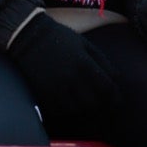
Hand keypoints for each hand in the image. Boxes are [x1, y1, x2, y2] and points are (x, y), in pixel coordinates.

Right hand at [6, 13, 119, 132]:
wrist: (28, 37)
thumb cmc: (61, 37)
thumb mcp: (85, 44)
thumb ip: (102, 61)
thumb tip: (117, 77)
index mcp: (85, 64)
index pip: (106, 88)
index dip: (115, 95)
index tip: (117, 98)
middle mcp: (71, 79)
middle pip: (93, 102)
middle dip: (102, 103)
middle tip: (104, 102)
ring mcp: (56, 88)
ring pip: (77, 109)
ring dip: (85, 108)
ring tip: (88, 103)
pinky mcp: (43, 93)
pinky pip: (60, 110)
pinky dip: (69, 109)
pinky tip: (72, 103)